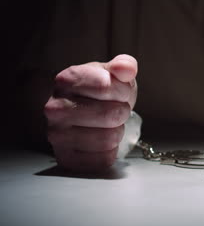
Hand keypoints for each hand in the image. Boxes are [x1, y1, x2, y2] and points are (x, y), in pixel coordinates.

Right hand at [44, 54, 137, 171]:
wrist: (86, 112)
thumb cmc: (102, 92)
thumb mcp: (114, 74)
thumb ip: (124, 66)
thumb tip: (126, 68)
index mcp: (66, 80)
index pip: (106, 86)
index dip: (122, 90)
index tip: (119, 90)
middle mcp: (55, 108)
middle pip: (111, 114)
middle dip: (122, 111)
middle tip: (115, 109)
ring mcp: (57, 135)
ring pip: (109, 139)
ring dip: (117, 132)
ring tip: (107, 125)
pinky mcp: (66, 158)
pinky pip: (104, 159)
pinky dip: (111, 151)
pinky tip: (100, 141)